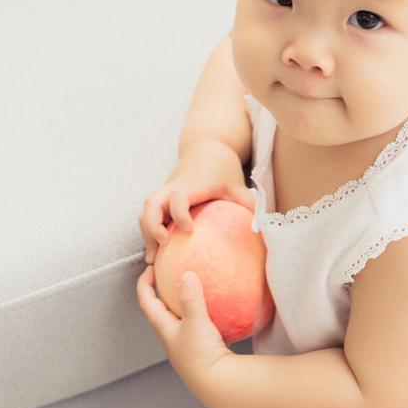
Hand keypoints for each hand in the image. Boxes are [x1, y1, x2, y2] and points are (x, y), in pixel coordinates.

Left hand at [135, 264, 232, 407]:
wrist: (217, 385)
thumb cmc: (202, 355)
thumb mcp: (196, 322)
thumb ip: (191, 298)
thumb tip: (186, 273)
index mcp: (164, 328)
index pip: (147, 301)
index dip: (144, 283)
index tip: (149, 267)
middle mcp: (171, 337)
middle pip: (158, 310)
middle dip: (158, 291)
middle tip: (166, 274)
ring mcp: (185, 345)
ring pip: (176, 319)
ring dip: (177, 303)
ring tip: (188, 289)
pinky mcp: (200, 350)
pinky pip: (195, 326)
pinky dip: (198, 313)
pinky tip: (212, 310)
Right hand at [138, 140, 256, 263]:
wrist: (205, 147)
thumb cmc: (221, 168)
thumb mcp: (237, 184)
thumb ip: (247, 203)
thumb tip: (262, 228)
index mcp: (190, 184)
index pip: (178, 197)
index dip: (180, 213)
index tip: (189, 231)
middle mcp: (172, 188)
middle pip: (150, 204)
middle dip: (151, 227)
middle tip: (161, 249)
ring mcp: (165, 193)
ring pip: (145, 211)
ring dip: (147, 233)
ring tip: (154, 260)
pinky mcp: (162, 199)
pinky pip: (149, 215)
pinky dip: (150, 232)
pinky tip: (158, 254)